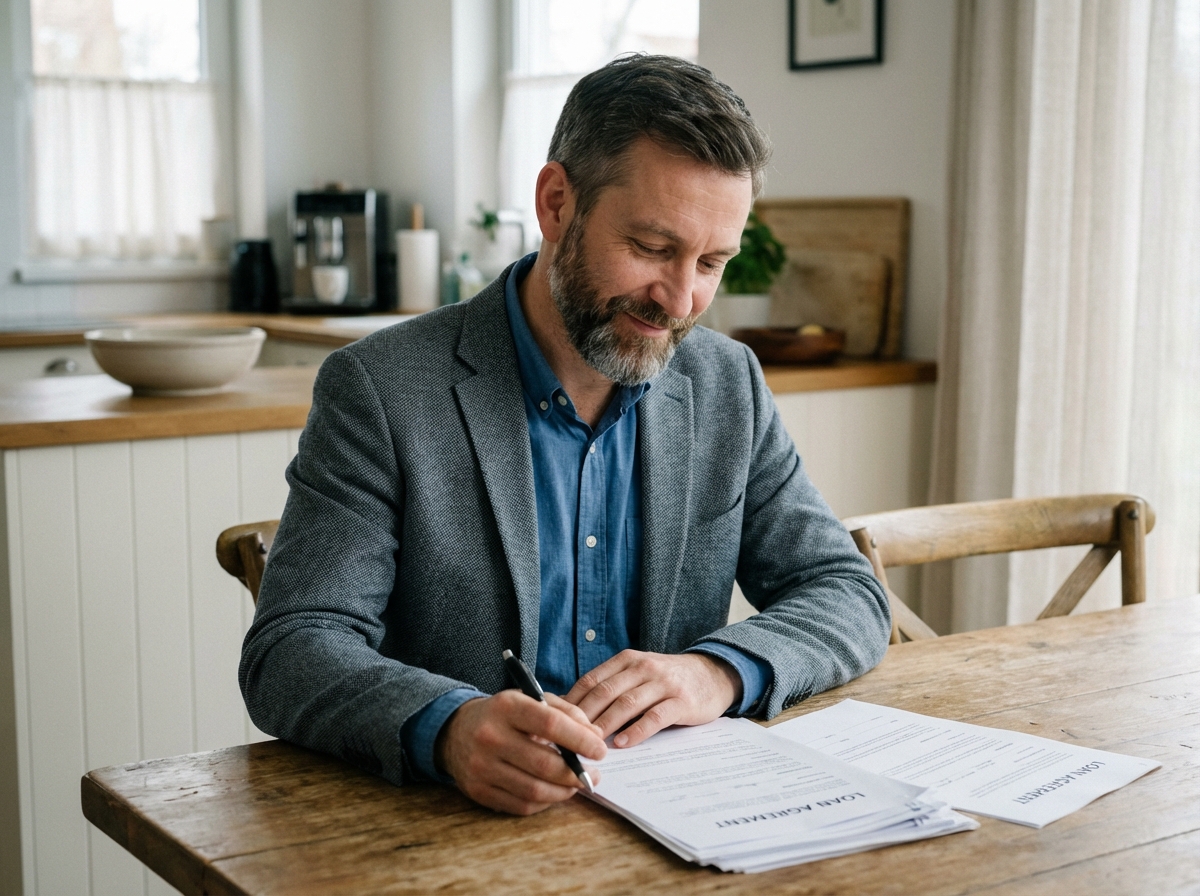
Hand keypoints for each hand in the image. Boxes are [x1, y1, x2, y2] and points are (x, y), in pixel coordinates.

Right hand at [435, 690, 606, 814]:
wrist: (455, 731)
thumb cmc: (504, 715)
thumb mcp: (531, 699)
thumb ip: (566, 712)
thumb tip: (595, 736)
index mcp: (507, 707)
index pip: (551, 724)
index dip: (581, 740)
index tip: (600, 750)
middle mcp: (491, 736)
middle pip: (544, 763)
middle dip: (577, 773)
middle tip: (594, 774)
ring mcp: (482, 767)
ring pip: (535, 789)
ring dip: (564, 791)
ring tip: (577, 784)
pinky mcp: (478, 791)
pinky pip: (521, 805)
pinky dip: (545, 801)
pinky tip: (554, 791)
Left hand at [563, 650, 741, 748]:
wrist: (712, 674)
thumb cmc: (667, 680)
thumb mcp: (638, 674)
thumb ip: (612, 687)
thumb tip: (572, 711)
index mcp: (627, 660)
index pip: (592, 680)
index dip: (572, 701)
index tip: (556, 722)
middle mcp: (643, 667)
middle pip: (605, 692)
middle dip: (584, 716)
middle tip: (568, 738)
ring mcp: (663, 683)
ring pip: (627, 704)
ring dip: (606, 725)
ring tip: (591, 743)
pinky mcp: (681, 701)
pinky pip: (655, 716)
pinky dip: (637, 730)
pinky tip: (623, 743)